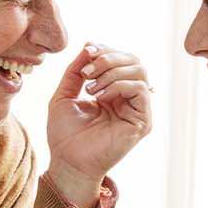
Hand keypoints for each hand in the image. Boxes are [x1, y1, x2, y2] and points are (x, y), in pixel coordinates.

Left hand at [45, 44, 152, 206]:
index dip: (106, 49)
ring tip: (90, 88)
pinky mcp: (143, 122)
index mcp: (113, 91)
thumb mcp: (64, 94)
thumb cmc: (65, 134)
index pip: (121, 58)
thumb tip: (88, 46)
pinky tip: (100, 97)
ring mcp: (138, 110)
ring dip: (112, 72)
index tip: (87, 49)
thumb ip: (76, 70)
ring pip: (140, 71)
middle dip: (108, 57)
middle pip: (134, 60)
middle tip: (86, 71)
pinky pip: (141, 90)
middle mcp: (129, 99)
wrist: (67, 162)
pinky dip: (119, 85)